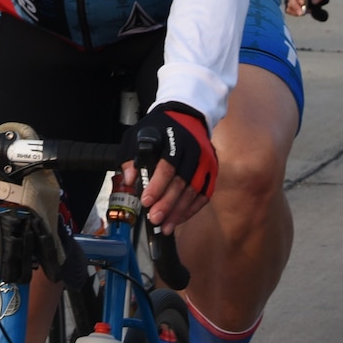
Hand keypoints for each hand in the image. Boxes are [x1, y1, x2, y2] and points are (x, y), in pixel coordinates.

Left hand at [126, 102, 217, 228]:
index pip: (167, 166)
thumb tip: (129, 179)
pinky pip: (205, 194)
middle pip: (182, 182)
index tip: (146, 202)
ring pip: (195, 191)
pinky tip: (180, 218)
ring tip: (166, 226)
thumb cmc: (160, 128)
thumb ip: (131, 157)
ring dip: (180, 211)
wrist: (187, 116)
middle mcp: (194, 150)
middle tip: (155, 219)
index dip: (157, 186)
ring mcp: (206, 161)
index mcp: (174, 139)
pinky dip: (193, 208)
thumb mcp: (138, 135)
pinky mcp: (213, 170)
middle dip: (167, 204)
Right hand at [286, 0, 330, 20]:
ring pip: (288, 4)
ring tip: (302, 13)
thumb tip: (314, 1)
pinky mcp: (291, 5)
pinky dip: (292, 12)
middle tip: (301, 12)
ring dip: (294, 10)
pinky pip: (288, 9)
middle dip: (295, 6)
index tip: (303, 3)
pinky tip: (298, 14)